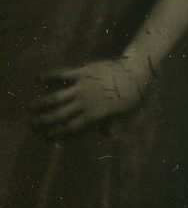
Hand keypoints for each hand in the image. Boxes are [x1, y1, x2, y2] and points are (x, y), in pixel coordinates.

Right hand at [29, 58, 149, 137]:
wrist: (136, 71)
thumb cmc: (132, 94)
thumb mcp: (124, 113)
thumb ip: (112, 122)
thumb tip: (108, 135)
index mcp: (94, 115)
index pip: (70, 129)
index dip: (56, 133)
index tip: (46, 136)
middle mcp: (85, 103)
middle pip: (58, 116)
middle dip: (42, 121)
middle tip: (30, 123)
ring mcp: (82, 87)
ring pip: (55, 98)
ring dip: (40, 103)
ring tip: (29, 106)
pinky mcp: (82, 71)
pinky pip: (62, 75)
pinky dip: (49, 77)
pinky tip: (38, 79)